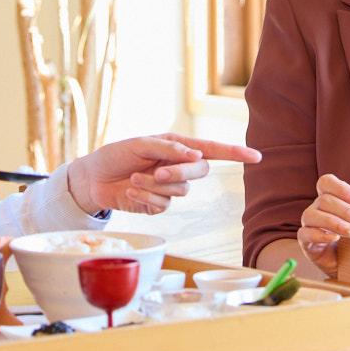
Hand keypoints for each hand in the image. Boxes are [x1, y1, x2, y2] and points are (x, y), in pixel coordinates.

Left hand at [67, 134, 260, 215]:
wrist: (93, 179)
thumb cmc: (116, 155)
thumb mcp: (140, 145)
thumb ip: (169, 149)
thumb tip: (196, 155)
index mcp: (177, 147)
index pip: (212, 150)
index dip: (235, 153)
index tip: (256, 156)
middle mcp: (178, 166)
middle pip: (200, 172)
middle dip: (180, 173)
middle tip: (157, 172)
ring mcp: (169, 187)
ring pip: (181, 192)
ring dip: (156, 187)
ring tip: (134, 179)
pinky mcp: (158, 204)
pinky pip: (164, 205)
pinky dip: (147, 198)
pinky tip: (132, 192)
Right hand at [296, 174, 349, 277]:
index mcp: (332, 197)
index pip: (326, 182)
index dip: (341, 189)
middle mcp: (318, 209)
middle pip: (324, 200)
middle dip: (347, 212)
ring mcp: (310, 225)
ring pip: (310, 215)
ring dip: (333, 222)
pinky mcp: (307, 244)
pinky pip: (304, 234)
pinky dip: (320, 234)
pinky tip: (336, 239)